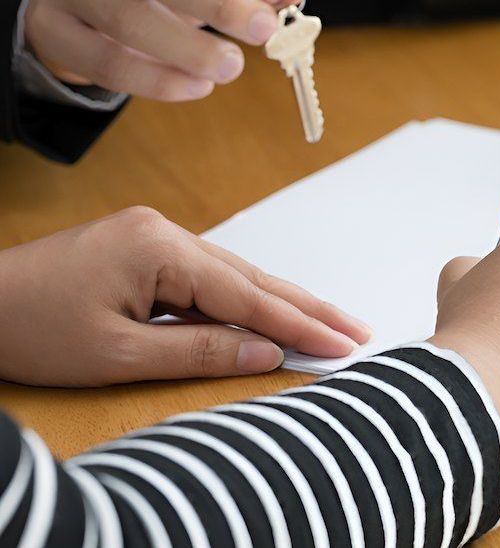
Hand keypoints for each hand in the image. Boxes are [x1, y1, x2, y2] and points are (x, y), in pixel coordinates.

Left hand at [0, 206, 370, 386]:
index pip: (246, 294)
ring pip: (234, 275)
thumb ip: (200, 350)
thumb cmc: (32, 329)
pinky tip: (270, 315)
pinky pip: (208, 277)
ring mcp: (155, 237)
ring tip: (329, 323)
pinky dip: (243, 300)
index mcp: (159, 249)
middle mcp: (164, 233)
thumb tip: (267, 352)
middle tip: (357, 328)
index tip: (344, 342)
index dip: (300, 323)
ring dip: (280, 302)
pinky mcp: (146, 248)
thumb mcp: (119, 354)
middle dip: (307, 306)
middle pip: (251, 276)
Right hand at [24, 0, 295, 100]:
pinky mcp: (55, 34)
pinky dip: (158, 81)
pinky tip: (198, 88)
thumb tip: (292, 0)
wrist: (64, 9)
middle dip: (217, 5)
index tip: (271, 11)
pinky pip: (108, 63)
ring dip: (187, 50)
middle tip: (262, 27)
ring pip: (129, 23)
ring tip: (230, 67)